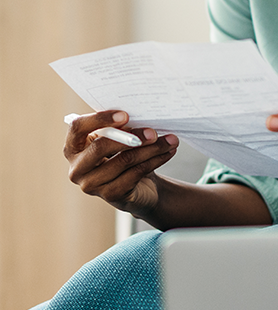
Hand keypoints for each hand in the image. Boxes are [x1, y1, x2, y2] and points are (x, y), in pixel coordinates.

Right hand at [64, 110, 178, 217]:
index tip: (125, 114)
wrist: (138, 185)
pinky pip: (135, 173)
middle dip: (131, 137)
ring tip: (171, 140)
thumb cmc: (124, 153)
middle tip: (154, 132)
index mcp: (74, 146)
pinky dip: (155, 160)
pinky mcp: (110, 195)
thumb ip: (121, 126)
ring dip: (151, 149)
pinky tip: (168, 152)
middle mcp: (77, 168)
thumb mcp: (119, 138)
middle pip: (100, 147)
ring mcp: (91, 185)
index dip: (100, 119)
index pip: (77, 127)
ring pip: (124, 160)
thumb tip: (141, 114)